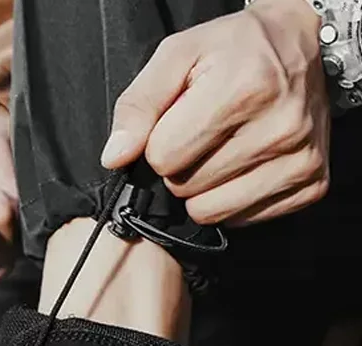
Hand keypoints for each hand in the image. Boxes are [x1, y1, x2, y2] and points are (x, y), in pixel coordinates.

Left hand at [101, 0, 329, 225]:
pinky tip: (244, 165)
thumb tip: (115, 158)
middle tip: (203, 135)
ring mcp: (300, 159)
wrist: (301, 44)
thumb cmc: (232, 50)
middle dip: (182, 166)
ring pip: (210, 211)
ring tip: (221, 151)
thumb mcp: (177, 56)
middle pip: (185, 187)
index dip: (159, 143)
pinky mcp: (312, 184)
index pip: (164, 157)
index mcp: (245, 88)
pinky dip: (232, 200)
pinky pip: (241, 219)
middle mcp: (280, 126)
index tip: (178, 123)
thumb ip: (138, 105)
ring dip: (203, 189)